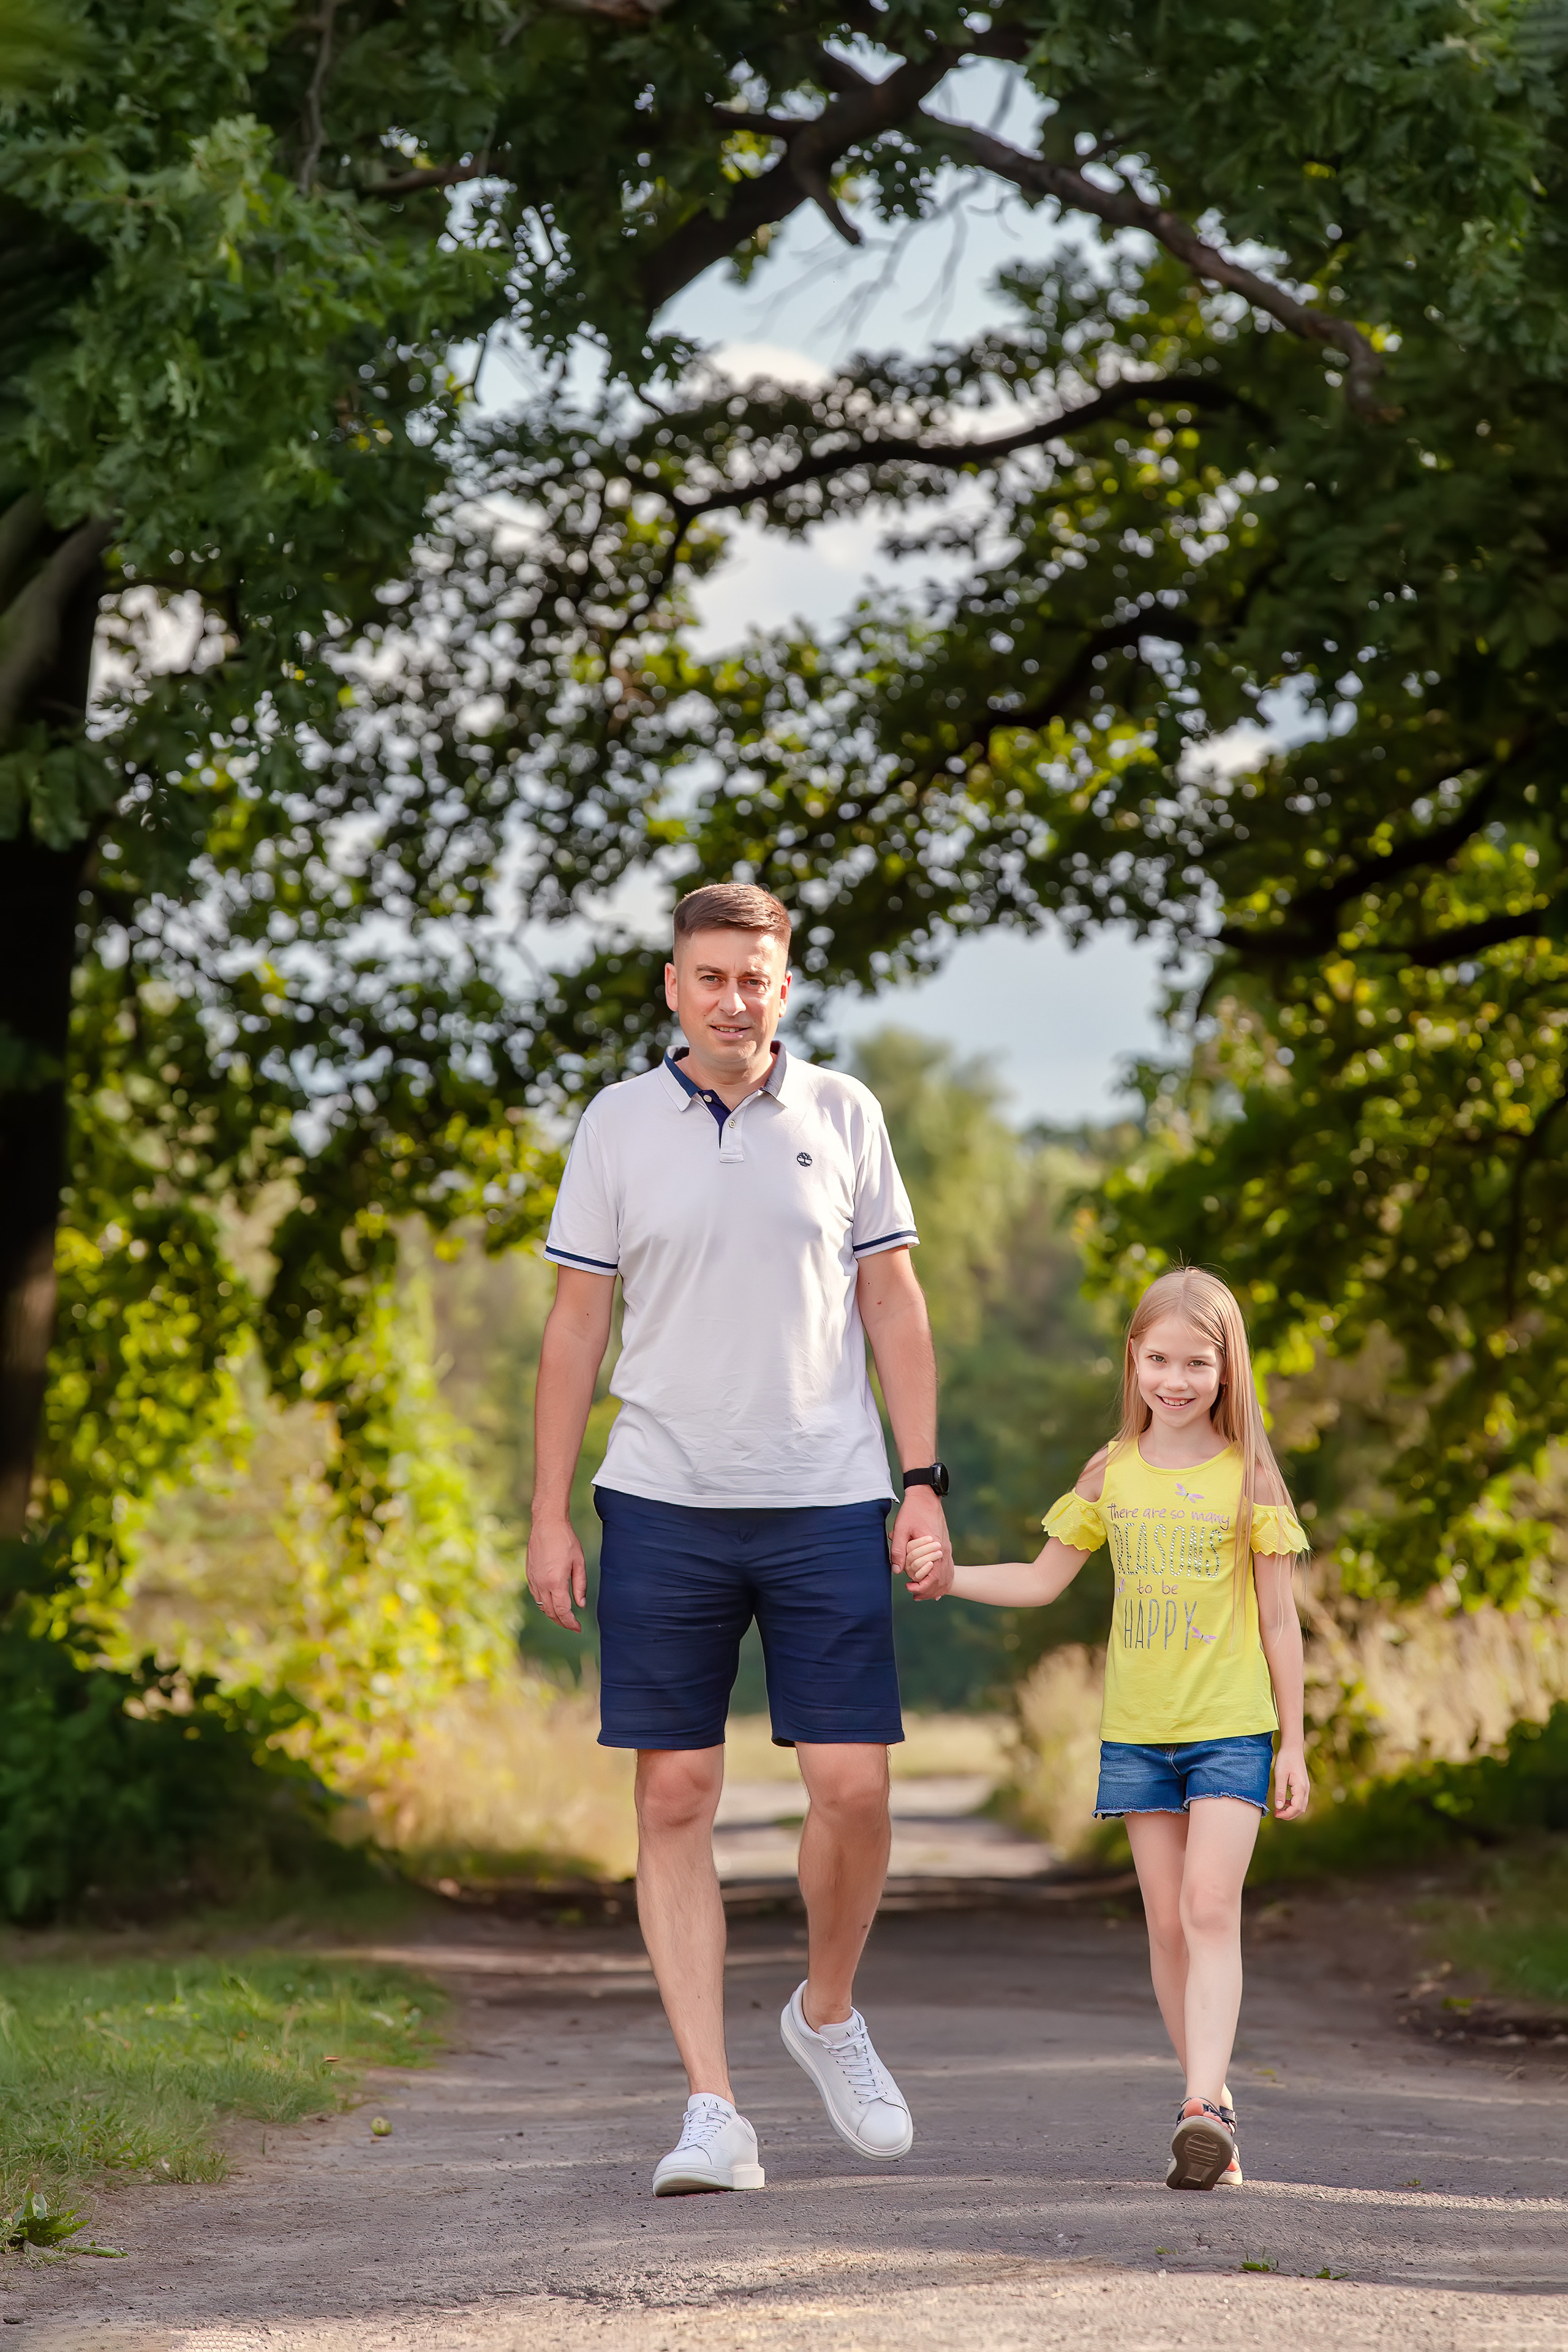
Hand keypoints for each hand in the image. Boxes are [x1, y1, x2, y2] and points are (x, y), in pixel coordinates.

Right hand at [526, 1515, 587, 1631]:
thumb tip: (581, 1605)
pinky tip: (553, 1602)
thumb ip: (580, 1586)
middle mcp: (541, 1584)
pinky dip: (545, 1604)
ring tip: (564, 1617)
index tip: (578, 1628)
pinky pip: (536, 1596)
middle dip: (562, 1622)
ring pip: (542, 1606)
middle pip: (551, 1612)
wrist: (547, 1524)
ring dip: (553, 1614)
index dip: (570, 1623)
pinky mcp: (529, 1575)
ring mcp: (533, 1580)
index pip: (562, 1611)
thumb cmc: (566, 1541)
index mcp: (555, 1582)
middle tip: (573, 1625)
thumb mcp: (578, 1562)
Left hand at [891, 1491, 951, 1600]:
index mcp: (935, 1546)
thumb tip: (897, 1571)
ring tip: (921, 1594)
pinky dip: (943, 1581)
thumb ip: (899, 1550)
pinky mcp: (945, 1547)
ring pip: (947, 1576)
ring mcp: (947, 1549)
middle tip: (913, 1594)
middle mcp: (944, 1550)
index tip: (909, 1587)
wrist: (926, 1496)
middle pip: (942, 1579)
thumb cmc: (913, 1511)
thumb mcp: (901, 1528)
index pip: (933, 1576)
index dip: (922, 1586)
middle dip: (927, 1590)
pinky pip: (948, 1569)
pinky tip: (936, 1589)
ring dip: (935, 1588)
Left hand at [1273, 1745, 1309, 1820]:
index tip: (1275, 1814)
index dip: (1286, 1814)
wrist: (1292, 1748)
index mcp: (1301, 1788)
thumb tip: (1278, 1807)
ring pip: (1301, 1806)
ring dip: (1291, 1810)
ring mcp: (1306, 1787)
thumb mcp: (1280, 1775)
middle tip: (1276, 1814)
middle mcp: (1306, 1789)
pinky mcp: (1303, 1785)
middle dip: (1289, 1815)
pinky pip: (1300, 1800)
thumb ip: (1280, 1792)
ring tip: (1279, 1809)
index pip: (1296, 1808)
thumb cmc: (1285, 1759)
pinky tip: (1284, 1801)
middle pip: (1300, 1809)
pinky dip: (1293, 1804)